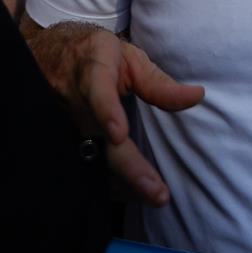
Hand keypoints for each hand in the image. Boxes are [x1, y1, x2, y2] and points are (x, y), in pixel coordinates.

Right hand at [23, 21, 203, 205]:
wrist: (54, 57)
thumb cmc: (98, 55)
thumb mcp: (129, 58)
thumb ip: (159, 82)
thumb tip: (197, 96)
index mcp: (93, 72)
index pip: (97, 92)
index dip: (107, 113)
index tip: (119, 135)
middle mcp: (77, 102)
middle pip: (100, 139)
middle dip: (129, 168)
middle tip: (157, 192)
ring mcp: (69, 124)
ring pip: (95, 159)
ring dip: (125, 183)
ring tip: (154, 197)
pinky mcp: (68, 140)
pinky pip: (91, 165)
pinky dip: (114, 183)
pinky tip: (136, 196)